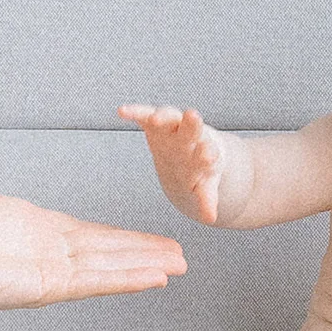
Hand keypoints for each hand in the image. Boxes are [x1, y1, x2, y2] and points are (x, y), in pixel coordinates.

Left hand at [0, 132, 186, 313]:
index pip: (89, 234)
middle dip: (145, 253)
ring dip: (145, 265)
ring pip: (110, 266)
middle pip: (109, 252)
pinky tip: (156, 277)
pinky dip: (128, 278)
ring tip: (179, 266)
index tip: (150, 240)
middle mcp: (46, 252)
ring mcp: (50, 271)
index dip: (122, 237)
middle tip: (179, 256)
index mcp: (32, 229)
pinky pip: (97, 280)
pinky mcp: (50, 286)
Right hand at [118, 102, 223, 223]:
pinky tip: (121, 112)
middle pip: (192, 130)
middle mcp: (190, 137)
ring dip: (162, 116)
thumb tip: (210, 218)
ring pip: (170, 117)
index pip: (206, 154)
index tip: (210, 155)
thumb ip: (205, 199)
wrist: (191, 156)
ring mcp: (173, 127)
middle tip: (193, 116)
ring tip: (154, 118)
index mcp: (204, 153)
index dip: (207, 155)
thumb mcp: (203, 186)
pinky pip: (144, 114)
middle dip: (192, 125)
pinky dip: (134, 112)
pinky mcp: (155, 122)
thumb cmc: (199, 173)